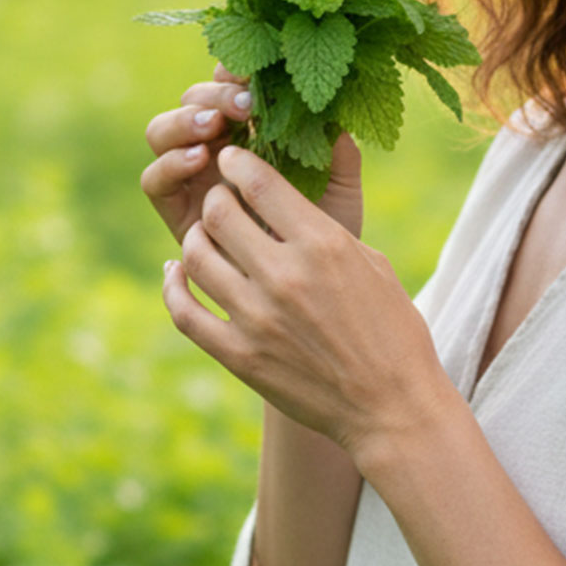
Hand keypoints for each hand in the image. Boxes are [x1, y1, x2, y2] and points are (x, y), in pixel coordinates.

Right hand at [141, 66, 364, 244]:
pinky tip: (199, 161)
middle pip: (190, 101)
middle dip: (211, 95)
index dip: (233, 74)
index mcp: (251, 130)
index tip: (255, 77)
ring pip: (161, 132)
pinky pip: (155, 180)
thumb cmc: (326, 235)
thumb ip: (339, 154)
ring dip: (183, 121)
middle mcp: (215, 147)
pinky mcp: (176, 210)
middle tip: (243, 107)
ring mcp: (191, 177)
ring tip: (212, 127)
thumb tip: (337, 117)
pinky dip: (169, 164)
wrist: (312, 294)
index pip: (229, 86)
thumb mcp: (340, 190)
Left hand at [164, 145, 448, 458]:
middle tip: (221, 200)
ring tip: (205, 237)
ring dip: (195, 238)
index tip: (232, 159)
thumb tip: (291, 194)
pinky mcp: (239, 356)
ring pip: (195, 257)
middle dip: (216, 198)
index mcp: (323, 244)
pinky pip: (185, 311)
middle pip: (219, 213)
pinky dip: (173, 286)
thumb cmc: (392, 330)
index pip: (258, 182)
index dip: (237, 163)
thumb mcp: (372, 262)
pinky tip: (176, 274)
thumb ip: (325, 226)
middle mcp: (284, 276)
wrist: (391, 406)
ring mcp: (256, 318)